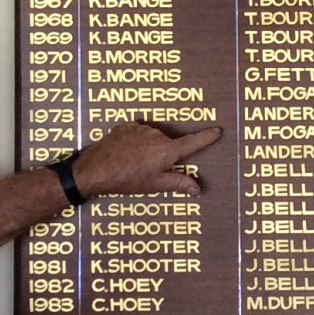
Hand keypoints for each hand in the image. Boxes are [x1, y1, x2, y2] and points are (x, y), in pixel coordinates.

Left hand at [70, 121, 221, 200]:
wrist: (95, 169)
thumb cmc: (127, 180)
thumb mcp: (155, 185)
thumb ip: (179, 183)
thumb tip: (198, 189)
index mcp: (167, 150)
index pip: (193, 142)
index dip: (207, 137)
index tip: (218, 130)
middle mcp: (157, 135)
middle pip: (169, 144)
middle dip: (164, 155)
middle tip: (149, 170)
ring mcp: (141, 128)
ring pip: (153, 138)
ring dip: (149, 149)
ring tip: (134, 164)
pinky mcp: (127, 125)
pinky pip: (138, 133)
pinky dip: (137, 142)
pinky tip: (126, 154)